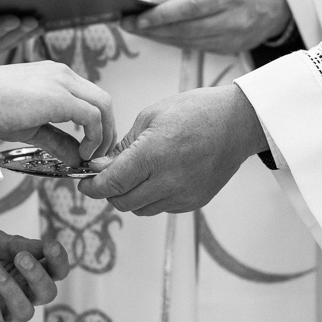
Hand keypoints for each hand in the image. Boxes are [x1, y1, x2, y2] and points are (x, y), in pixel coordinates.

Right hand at [0, 61, 115, 165]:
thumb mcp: (31, 128)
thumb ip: (57, 140)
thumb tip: (76, 159)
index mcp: (55, 76)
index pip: (89, 97)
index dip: (98, 123)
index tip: (92, 146)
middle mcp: (62, 74)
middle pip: (102, 100)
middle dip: (108, 129)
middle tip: (100, 154)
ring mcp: (62, 82)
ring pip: (103, 105)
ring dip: (104, 134)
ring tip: (92, 156)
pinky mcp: (60, 97)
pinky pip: (92, 117)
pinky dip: (95, 137)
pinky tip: (82, 153)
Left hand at [0, 229, 69, 321]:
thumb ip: (14, 243)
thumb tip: (42, 246)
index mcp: (28, 271)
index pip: (56, 270)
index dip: (59, 260)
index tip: (49, 246)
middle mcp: (22, 293)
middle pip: (48, 293)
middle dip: (38, 276)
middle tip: (20, 258)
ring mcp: (4, 312)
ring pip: (25, 312)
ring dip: (12, 290)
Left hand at [78, 85, 267, 214]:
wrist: (237, 122)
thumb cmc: (195, 111)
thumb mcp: (150, 117)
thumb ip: (123, 146)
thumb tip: (101, 166)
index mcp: (152, 156)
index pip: (111, 184)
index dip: (91, 187)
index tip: (84, 184)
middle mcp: (167, 181)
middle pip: (122, 202)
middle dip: (109, 191)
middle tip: (106, 176)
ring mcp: (183, 195)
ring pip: (140, 209)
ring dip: (130, 196)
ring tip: (136, 174)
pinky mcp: (194, 202)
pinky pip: (161, 207)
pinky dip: (152, 197)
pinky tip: (158, 176)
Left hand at [121, 0, 291, 53]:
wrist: (281, 0)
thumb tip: (156, 1)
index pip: (190, 7)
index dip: (161, 15)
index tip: (137, 17)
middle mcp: (234, 19)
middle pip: (185, 29)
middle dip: (152, 28)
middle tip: (126, 24)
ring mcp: (234, 38)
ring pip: (188, 42)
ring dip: (159, 37)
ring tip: (136, 30)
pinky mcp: (230, 49)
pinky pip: (196, 47)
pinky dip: (175, 42)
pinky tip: (158, 35)